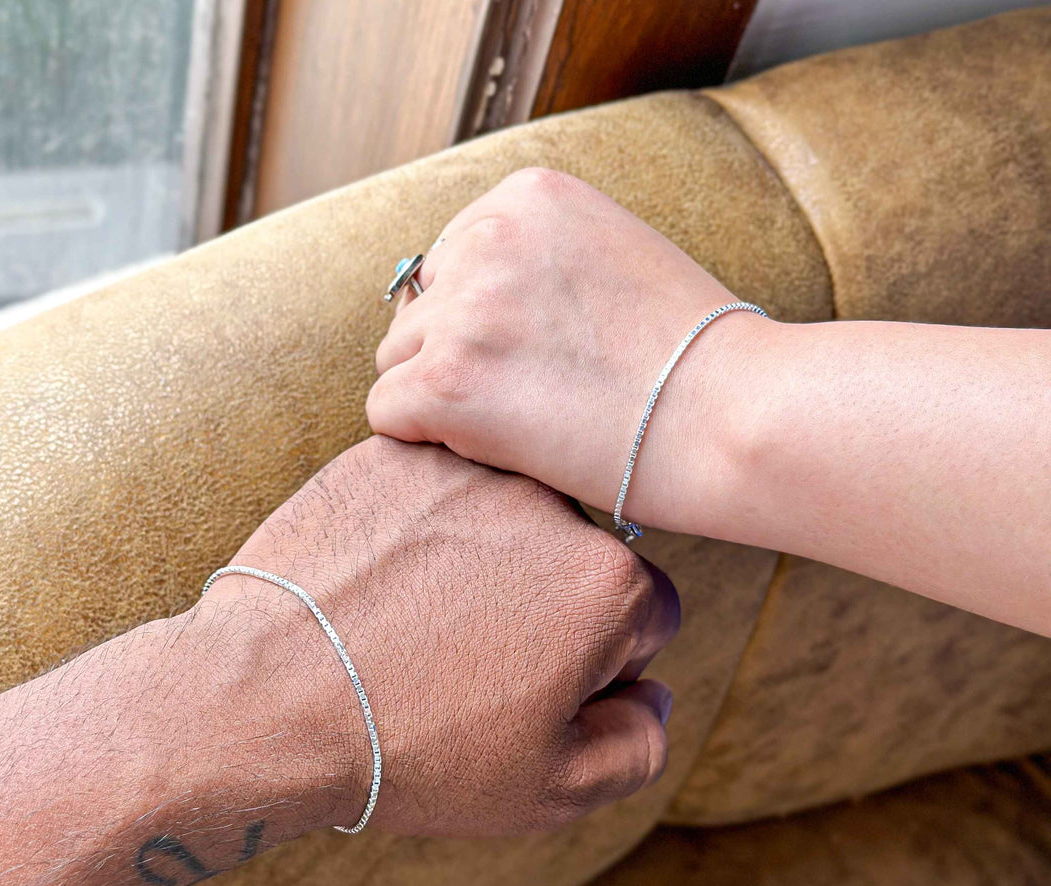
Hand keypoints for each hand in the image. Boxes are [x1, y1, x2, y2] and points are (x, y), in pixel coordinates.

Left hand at [200, 436, 678, 835]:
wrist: (265, 701)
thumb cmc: (412, 750)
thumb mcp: (554, 790)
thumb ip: (640, 743)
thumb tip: (650, 694)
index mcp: (609, 583)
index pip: (645, 618)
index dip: (595, 667)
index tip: (530, 689)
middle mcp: (549, 505)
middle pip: (578, 561)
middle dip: (544, 609)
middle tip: (469, 661)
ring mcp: (465, 470)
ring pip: (507, 522)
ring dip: (484, 563)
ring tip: (417, 624)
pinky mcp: (392, 456)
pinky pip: (435, 495)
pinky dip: (420, 532)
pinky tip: (381, 585)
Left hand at [366, 168, 772, 534]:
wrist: (734, 416)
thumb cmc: (695, 357)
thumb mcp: (615, 258)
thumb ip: (540, 261)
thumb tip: (469, 296)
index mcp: (530, 197)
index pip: (451, 258)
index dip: (481, 319)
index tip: (528, 358)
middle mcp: (487, 238)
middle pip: (420, 308)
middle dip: (457, 355)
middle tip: (525, 399)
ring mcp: (464, 309)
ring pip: (398, 360)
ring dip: (441, 398)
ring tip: (518, 427)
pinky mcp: (447, 382)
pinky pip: (387, 411)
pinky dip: (425, 439)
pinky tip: (489, 451)